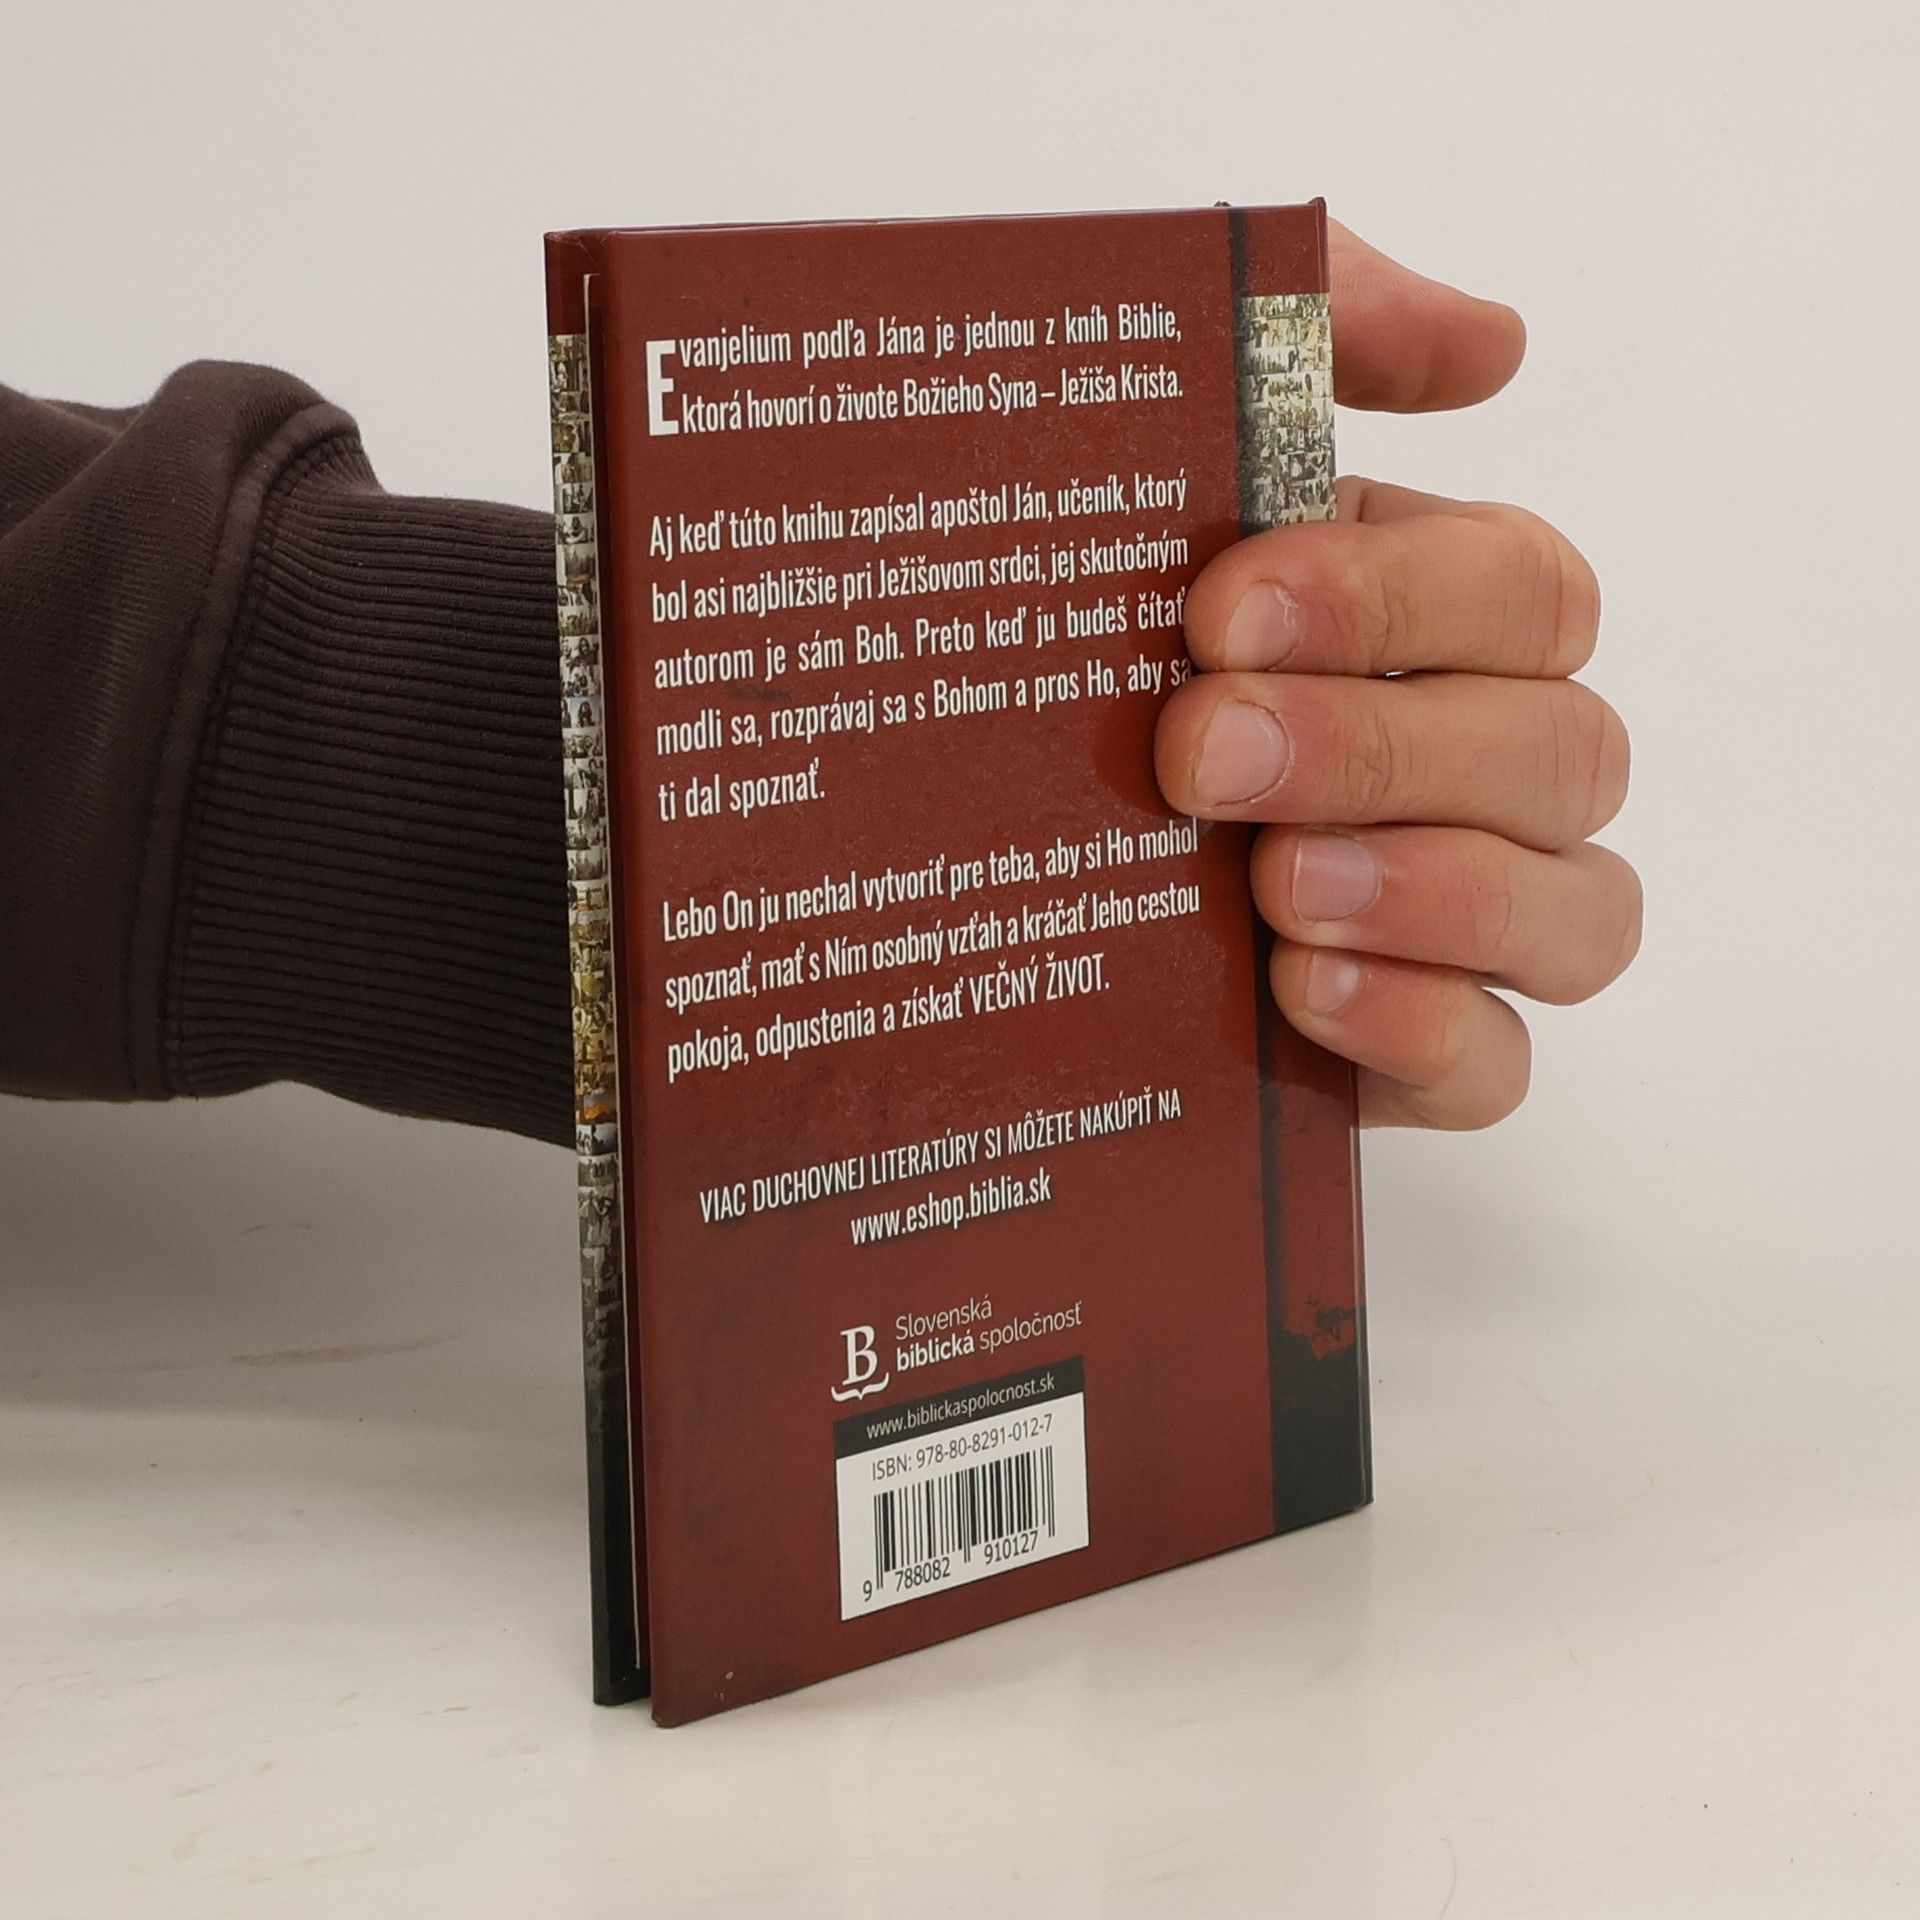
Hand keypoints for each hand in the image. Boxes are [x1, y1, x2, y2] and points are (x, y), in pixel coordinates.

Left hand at [1154, 222, 1639, 1128]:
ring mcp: (1463, 919)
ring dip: (1438, 891)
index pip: (1523, 588)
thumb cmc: (1072, 632)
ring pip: (1581, 912)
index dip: (1397, 597)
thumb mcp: (1156, 453)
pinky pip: (1500, 1066)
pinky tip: (1301, 991)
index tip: (1220, 610)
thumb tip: (1496, 343)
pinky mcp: (1414, 1053)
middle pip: (1561, 749)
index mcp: (1436, 619)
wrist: (933, 836)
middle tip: (1203, 755)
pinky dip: (1425, 1029)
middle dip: (1381, 747)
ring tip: (1274, 886)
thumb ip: (1321, 341)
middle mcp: (1478, 763)